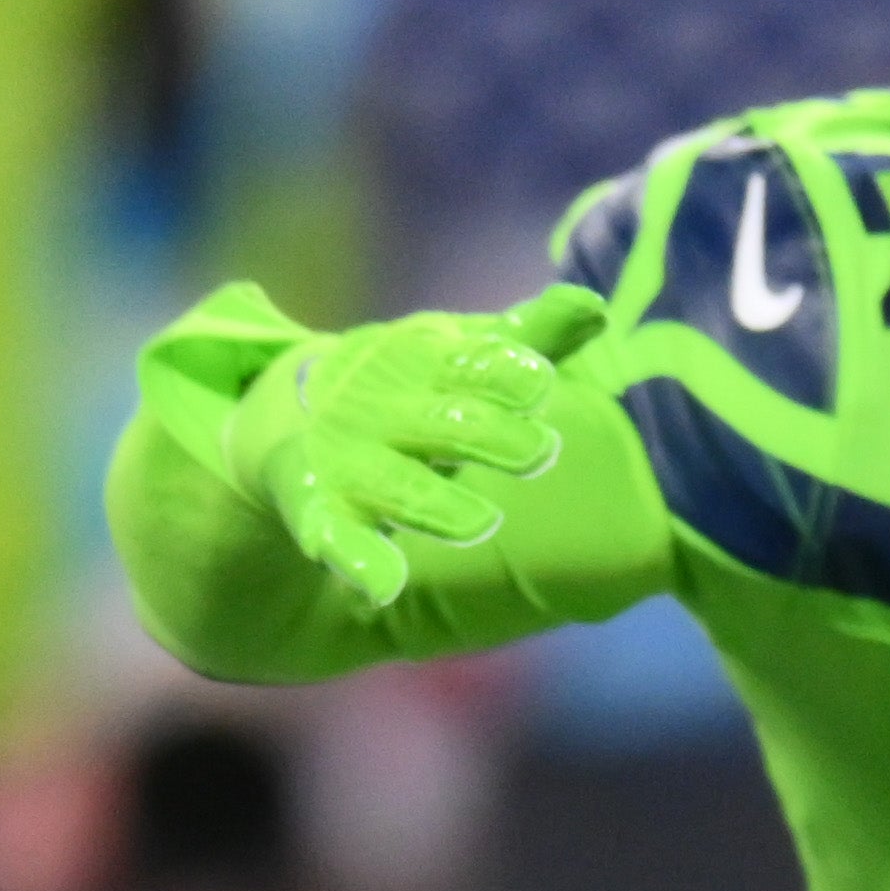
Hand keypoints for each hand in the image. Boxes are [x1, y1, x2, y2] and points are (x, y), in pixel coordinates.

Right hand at [238, 289, 617, 615]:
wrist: (296, 410)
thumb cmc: (412, 383)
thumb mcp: (462, 352)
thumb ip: (526, 336)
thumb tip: (593, 305)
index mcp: (421, 363)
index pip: (467, 364)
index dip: (501, 373)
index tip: (540, 383)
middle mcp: (385, 409)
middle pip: (441, 424)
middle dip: (485, 436)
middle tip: (540, 453)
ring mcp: (350, 459)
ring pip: (395, 484)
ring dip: (434, 505)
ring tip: (481, 525)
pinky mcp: (319, 506)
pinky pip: (332, 535)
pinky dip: (354, 559)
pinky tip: (383, 585)